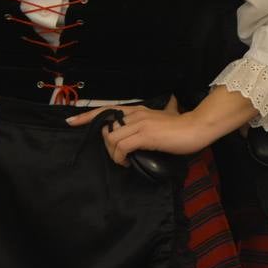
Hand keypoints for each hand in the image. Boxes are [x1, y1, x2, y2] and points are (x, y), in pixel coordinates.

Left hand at [66, 98, 207, 166]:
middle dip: (106, 146)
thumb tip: (169, 105)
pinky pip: (121, 147)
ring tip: (124, 161)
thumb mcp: (169, 115)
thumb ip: (163, 112)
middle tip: (118, 157)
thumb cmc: (183, 125)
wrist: (197, 128)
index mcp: (138, 110)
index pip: (107, 110)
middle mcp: (136, 114)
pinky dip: (120, 158)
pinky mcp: (145, 136)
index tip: (71, 121)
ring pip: (111, 139)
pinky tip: (128, 163)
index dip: (87, 116)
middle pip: (106, 128)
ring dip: (113, 154)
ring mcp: (140, 124)